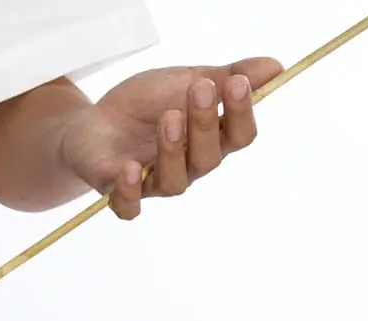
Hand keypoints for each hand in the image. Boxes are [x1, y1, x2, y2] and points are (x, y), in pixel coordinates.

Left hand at [61, 57, 283, 218]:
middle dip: (206, 124)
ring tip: (168, 117)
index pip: (238, 137)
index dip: (241, 113)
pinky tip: (129, 169)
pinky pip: (129, 206)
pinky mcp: (118, 192)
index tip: (237, 83)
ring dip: (173, 150)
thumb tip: (275, 66)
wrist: (92, 121)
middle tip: (200, 89)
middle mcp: (187, 168)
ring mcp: (152, 183)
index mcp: (209, 141)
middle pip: (208, 159)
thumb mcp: (183, 81)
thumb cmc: (144, 105)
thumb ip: (224, 77)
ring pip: (174, 182)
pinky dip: (130, 192)